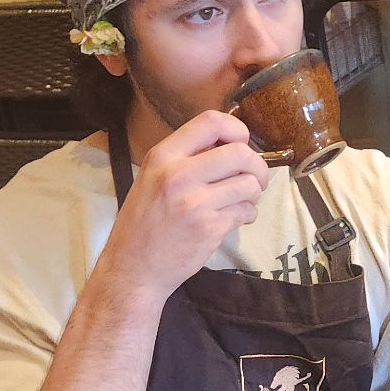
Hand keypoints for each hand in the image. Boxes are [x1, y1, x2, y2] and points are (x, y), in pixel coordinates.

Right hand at [97, 111, 269, 303]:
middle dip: (257, 165)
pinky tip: (234, 218)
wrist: (132, 269)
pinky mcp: (209, 229)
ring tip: (242, 200)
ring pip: (249, 183)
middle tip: (254, 177)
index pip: (210, 121)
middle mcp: (178, 175)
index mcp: (162, 157)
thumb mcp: (151, 178)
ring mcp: (195, 203)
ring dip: (254, 192)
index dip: (236, 128)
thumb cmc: (143, 224)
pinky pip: (245, 211)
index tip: (241, 142)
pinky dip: (247, 214)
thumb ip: (184, 159)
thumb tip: (227, 145)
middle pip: (240, 152)